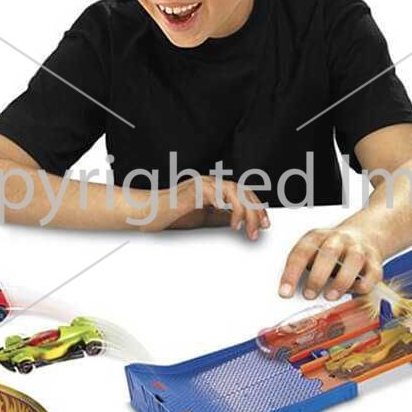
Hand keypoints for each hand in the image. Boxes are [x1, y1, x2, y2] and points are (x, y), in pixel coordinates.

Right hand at [142, 176, 269, 238]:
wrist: (146, 213)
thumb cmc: (170, 215)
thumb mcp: (203, 218)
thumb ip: (221, 217)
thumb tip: (242, 222)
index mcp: (214, 187)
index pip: (242, 193)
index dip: (256, 207)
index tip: (265, 224)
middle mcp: (210, 182)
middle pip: (242, 191)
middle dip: (255, 211)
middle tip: (260, 229)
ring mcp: (202, 184)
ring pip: (233, 191)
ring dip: (244, 212)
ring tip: (246, 229)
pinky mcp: (194, 190)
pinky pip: (216, 194)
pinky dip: (227, 206)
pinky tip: (231, 220)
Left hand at [279, 225, 383, 299]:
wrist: (364, 236)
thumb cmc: (333, 250)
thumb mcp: (314, 252)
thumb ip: (305, 268)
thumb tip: (292, 293)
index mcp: (318, 237)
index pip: (302, 252)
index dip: (292, 273)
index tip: (285, 292)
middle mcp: (339, 240)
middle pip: (329, 253)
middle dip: (318, 276)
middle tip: (309, 294)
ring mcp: (359, 249)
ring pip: (353, 260)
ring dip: (341, 281)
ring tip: (330, 296)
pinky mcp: (375, 261)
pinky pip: (373, 272)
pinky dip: (363, 284)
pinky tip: (354, 292)